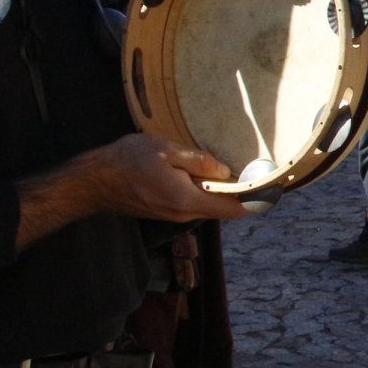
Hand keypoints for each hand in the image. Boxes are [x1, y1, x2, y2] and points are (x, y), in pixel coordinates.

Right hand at [90, 134, 250, 221]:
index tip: (275, 188)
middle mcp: (183, 214)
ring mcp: (173, 215)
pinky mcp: (164, 211)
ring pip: (208, 205)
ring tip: (234, 168)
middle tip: (259, 170)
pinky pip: (193, 202)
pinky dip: (205, 191)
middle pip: (224, 208)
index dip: (257, 200)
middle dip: (242, 193)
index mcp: (188, 200)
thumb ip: (199, 162)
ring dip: (222, 191)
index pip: (234, 209)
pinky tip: (204, 173)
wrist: (92, 181)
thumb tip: (225, 172)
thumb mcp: (166, 152)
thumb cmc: (127, 161)